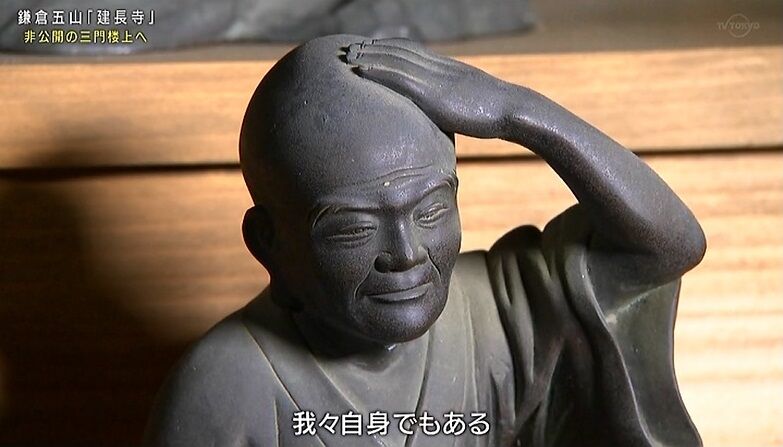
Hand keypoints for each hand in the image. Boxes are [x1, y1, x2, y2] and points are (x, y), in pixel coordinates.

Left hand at [345, 38, 514, 138]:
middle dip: (373, 49)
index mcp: (446, 69)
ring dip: (368, 57)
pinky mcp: (432, 92)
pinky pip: (398, 77)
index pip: (412, 53)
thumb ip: (452, 107)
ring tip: (347, 56)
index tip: (370, 48)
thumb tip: (444, 120)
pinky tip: (360, 70)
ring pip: (394, 61)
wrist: (510, 110)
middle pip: (399, 52)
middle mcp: (437, 67)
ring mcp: (434, 78)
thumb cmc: (494, 114)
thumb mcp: (470, 105)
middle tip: (349, 48)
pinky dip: (376, 71)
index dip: (389, 49)